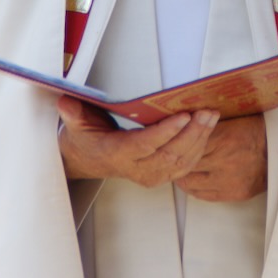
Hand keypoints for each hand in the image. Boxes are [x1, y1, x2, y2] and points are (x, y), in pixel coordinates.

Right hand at [56, 96, 218, 188]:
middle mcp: (138, 168)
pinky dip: (200, 146)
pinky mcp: (163, 175)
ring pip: (183, 160)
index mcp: (119, 154)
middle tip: (206, 111)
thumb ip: (73, 114)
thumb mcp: (76, 125)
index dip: (166, 132)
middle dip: (192, 132)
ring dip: (201, 138)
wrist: (90, 160)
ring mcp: (153, 174)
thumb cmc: (87, 138)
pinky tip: (209, 128)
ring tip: (212, 116)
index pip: (146, 144)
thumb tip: (65, 102)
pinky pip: (186, 164)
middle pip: (171, 153)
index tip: (183, 116)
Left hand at [175, 114, 266, 202]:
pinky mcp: (233, 194)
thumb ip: (207, 128)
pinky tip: (193, 182)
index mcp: (223, 139)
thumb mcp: (230, 121)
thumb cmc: (255, 131)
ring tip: (180, 172)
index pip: (188, 145)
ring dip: (184, 178)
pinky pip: (204, 195)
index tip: (170, 145)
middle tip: (170, 160)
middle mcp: (223, 161)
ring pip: (191, 184)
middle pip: (187, 166)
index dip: (176, 145)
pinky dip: (195, 189)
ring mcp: (228, 181)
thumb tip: (183, 129)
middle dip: (177, 163)